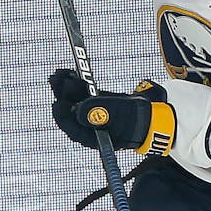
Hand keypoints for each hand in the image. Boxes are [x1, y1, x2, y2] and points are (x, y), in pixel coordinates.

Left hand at [49, 68, 174, 154]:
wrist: (155, 116)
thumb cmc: (140, 118)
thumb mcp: (121, 114)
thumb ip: (100, 111)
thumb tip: (77, 109)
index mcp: (95, 137)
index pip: (73, 129)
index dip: (62, 116)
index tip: (57, 103)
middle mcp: (91, 128)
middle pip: (70, 112)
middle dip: (62, 96)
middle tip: (55, 80)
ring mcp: (94, 115)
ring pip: (75, 101)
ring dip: (66, 88)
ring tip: (59, 74)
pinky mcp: (98, 104)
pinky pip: (83, 95)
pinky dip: (77, 85)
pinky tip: (70, 74)